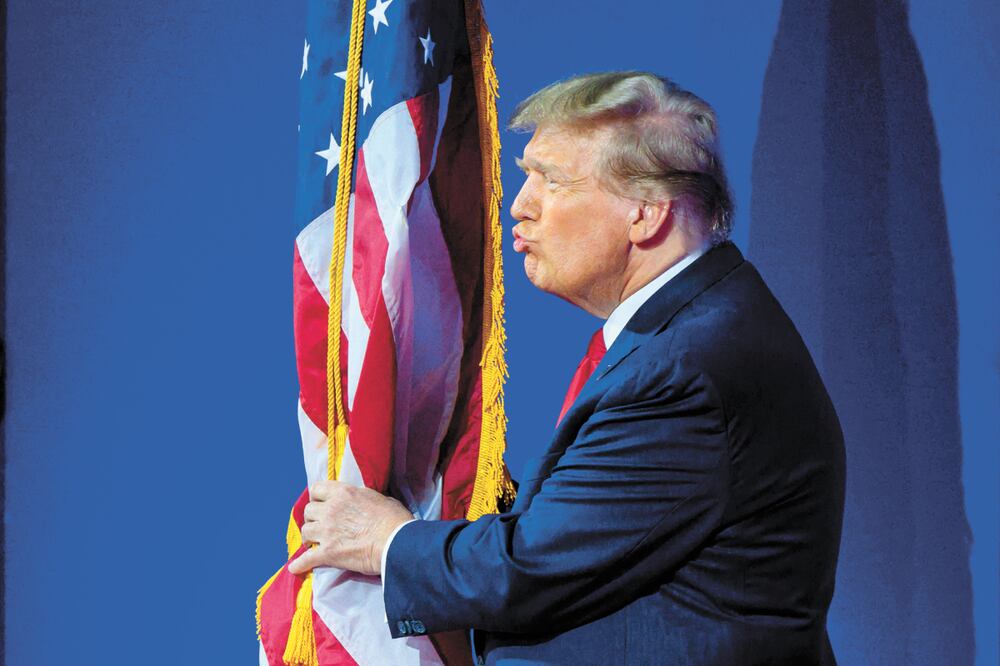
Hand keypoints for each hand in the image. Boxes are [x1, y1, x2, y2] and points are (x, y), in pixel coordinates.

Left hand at [287, 481, 413, 576]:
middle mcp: (331, 509)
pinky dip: (299, 564)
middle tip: (319, 526)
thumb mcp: (379, 498)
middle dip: (313, 518)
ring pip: (305, 531)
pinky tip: (295, 567)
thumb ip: (363, 498)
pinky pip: (306, 559)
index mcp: (343, 493)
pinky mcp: (328, 553)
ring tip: (312, 543)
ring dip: (308, 538)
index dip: (317, 497)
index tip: (320, 504)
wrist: (396, 543)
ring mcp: (327, 531)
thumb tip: (362, 502)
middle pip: (308, 511)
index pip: (317, 489)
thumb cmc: (394, 520)